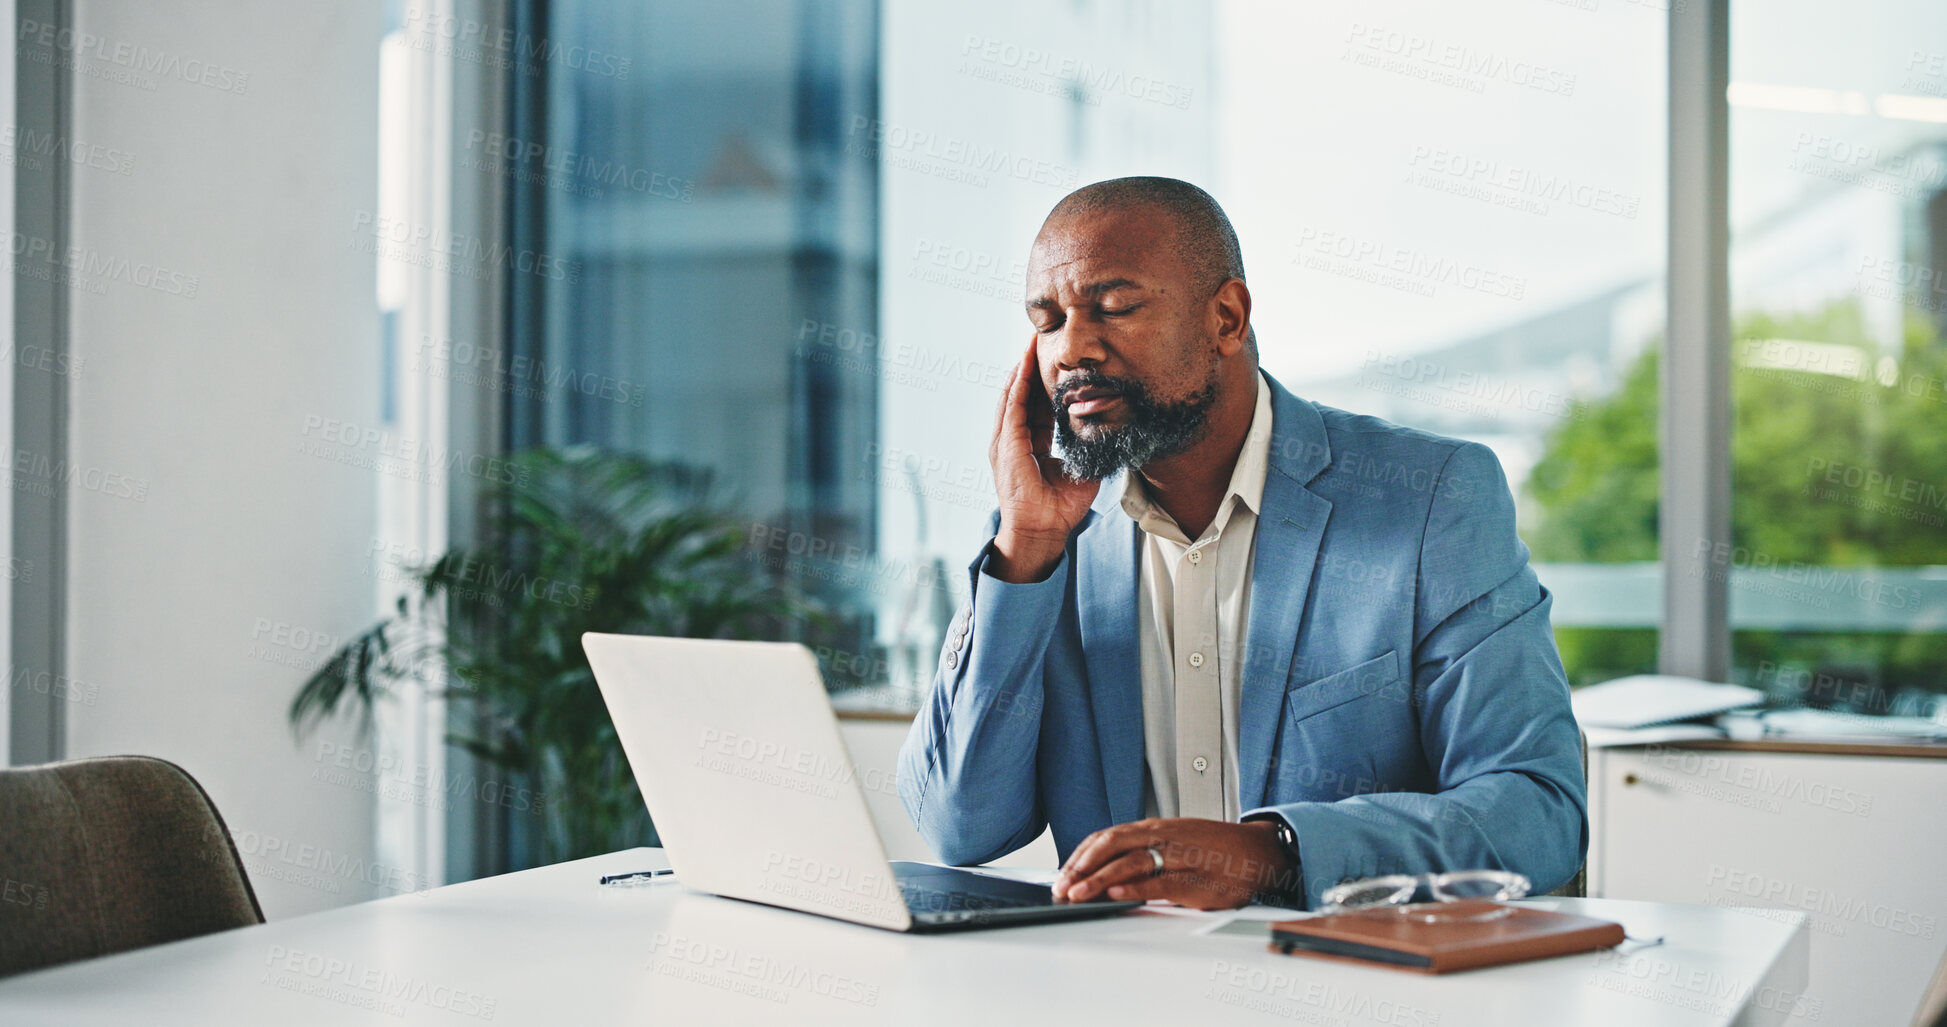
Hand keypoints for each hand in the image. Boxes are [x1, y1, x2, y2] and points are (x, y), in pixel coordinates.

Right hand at [987, 336, 1098, 582]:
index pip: (1037, 406)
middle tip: (1041, 339)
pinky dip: (1017, 384)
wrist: (1043, 530)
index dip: (1046, 383)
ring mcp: (1006, 441)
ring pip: (1014, 395)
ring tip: (1032, 344)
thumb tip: (1112, 435)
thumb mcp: (1080, 471)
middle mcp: (1014, 439)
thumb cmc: (1059, 508)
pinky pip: (1011, 407)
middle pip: (1023, 394)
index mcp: (1030, 444)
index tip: (1058, 362)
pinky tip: (1024, 365)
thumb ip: (1089, 451)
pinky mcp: (1006, 445)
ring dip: (1022, 368)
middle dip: (1031, 367)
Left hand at [1051, 818, 1295, 909]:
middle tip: (1061, 887)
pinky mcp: (1196, 879)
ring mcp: (1180, 856)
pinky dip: (1135, 887)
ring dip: (1099, 879)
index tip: (1061, 874)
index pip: (1107, 836)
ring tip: (1078, 894)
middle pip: (1113, 844)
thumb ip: (1144, 853)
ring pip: (1132, 862)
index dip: (1081, 856)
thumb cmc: (1215, 850)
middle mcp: (1164, 837)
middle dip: (1082, 867)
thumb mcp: (1175, 844)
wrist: (1259, 852)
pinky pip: (1161, 882)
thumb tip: (1106, 874)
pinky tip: (1116, 894)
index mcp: (1155, 828)